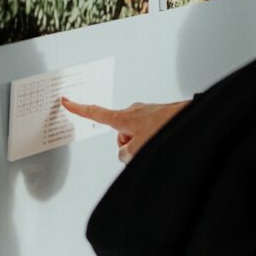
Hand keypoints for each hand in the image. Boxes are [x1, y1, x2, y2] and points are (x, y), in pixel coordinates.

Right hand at [61, 98, 187, 162]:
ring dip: (142, 145)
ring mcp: (144, 114)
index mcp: (123, 118)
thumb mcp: (138, 148)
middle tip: (144, 148)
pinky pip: (146, 134)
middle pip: (120, 137)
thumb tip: (125, 153)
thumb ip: (125, 154)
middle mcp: (132, 112)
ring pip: (134, 138)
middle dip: (129, 147)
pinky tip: (163, 141)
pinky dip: (151, 141)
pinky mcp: (155, 117)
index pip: (95, 113)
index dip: (79, 108)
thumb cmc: (165, 127)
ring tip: (158, 143)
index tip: (66, 101)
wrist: (189, 119)